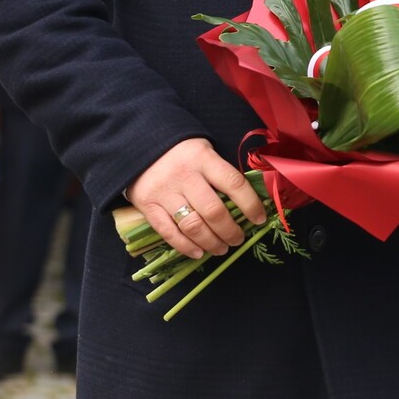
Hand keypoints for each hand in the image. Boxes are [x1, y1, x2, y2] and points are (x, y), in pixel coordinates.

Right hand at [128, 138, 267, 259]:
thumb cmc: (182, 152)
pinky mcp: (147, 205)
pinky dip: (185, 246)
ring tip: (222, 248)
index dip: (250, 204)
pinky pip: (168, 232)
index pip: (233, 183)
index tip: (259, 218)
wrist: (140, 145)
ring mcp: (164, 192)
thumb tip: (248, 202)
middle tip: (238, 239)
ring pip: (192, 225)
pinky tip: (198, 252)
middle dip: (231, 231)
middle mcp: (184, 176)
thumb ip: (221, 173)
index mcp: (203, 158)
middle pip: (213, 211)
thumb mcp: (205, 152)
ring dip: (211, 242)